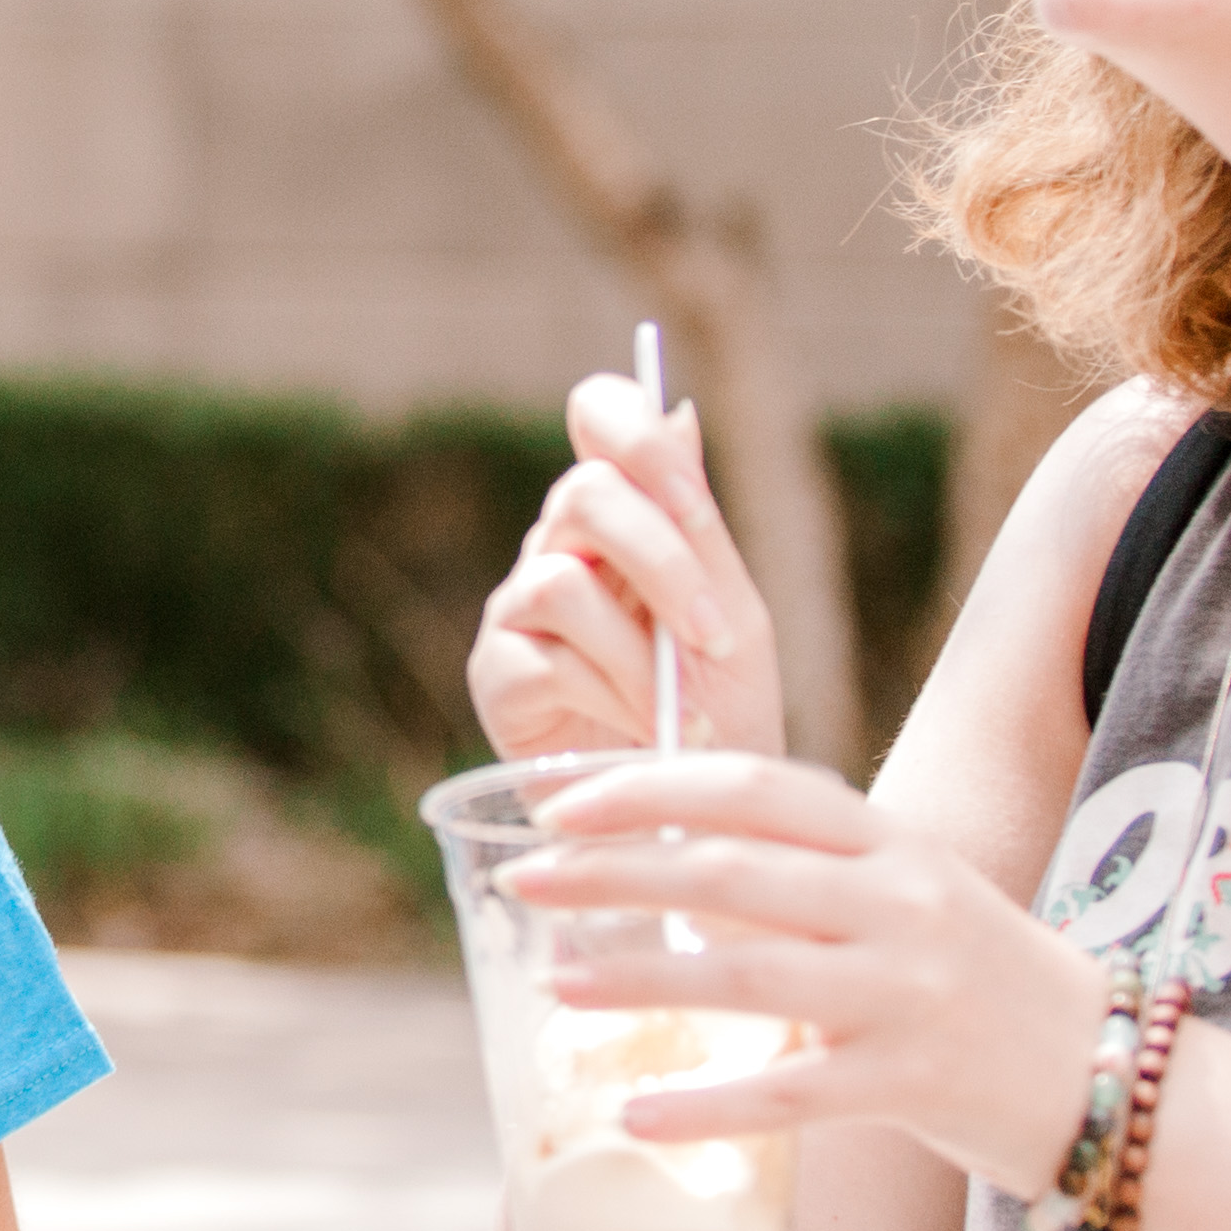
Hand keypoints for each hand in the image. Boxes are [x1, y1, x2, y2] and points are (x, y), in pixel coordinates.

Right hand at [469, 375, 784, 763]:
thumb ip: (700, 527)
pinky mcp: (498, 674)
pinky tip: (644, 731)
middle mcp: (560, 546)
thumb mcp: (732, 617)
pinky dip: (612, 696)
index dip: (634, 433)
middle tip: (715, 631)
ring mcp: (518, 609)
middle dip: (662, 561)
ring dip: (640, 653)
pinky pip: (546, 658)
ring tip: (681, 708)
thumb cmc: (721, 713)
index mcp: (624, 516)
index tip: (693, 502)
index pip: (599, 417)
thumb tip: (680, 410)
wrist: (704, 821)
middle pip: (583, 492)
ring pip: (561, 580)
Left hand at [502, 753, 1109, 1197]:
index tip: (559, 801)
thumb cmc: (983, 981)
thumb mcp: (910, 894)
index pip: (752, 786)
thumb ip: (807, 872)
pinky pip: (788, 1095)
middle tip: (525, 882)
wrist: (1119, 1079)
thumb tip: (665, 865)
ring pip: (743, 975)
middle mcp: (899, 904)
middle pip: (728, 872)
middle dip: (612, 871)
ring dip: (635, 979)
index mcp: (891, 842)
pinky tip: (635, 1114)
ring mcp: (908, 994)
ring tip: (554, 985)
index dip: (648, 787)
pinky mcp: (912, 1085)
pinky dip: (705, 1105)